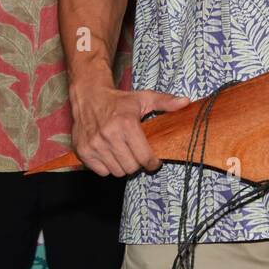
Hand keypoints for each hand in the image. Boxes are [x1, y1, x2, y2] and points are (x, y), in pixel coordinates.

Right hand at [68, 78, 189, 177]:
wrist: (89, 96)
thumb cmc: (119, 100)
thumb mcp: (144, 98)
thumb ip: (166, 102)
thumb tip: (186, 102)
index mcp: (126, 124)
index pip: (144, 157)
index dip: (152, 163)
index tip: (154, 161)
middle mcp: (109, 135)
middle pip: (131, 167)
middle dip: (138, 164)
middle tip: (138, 155)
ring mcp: (94, 144)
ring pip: (116, 171)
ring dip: (123, 166)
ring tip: (125, 154)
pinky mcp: (82, 150)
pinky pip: (101, 171)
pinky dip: (108, 167)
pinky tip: (111, 155)